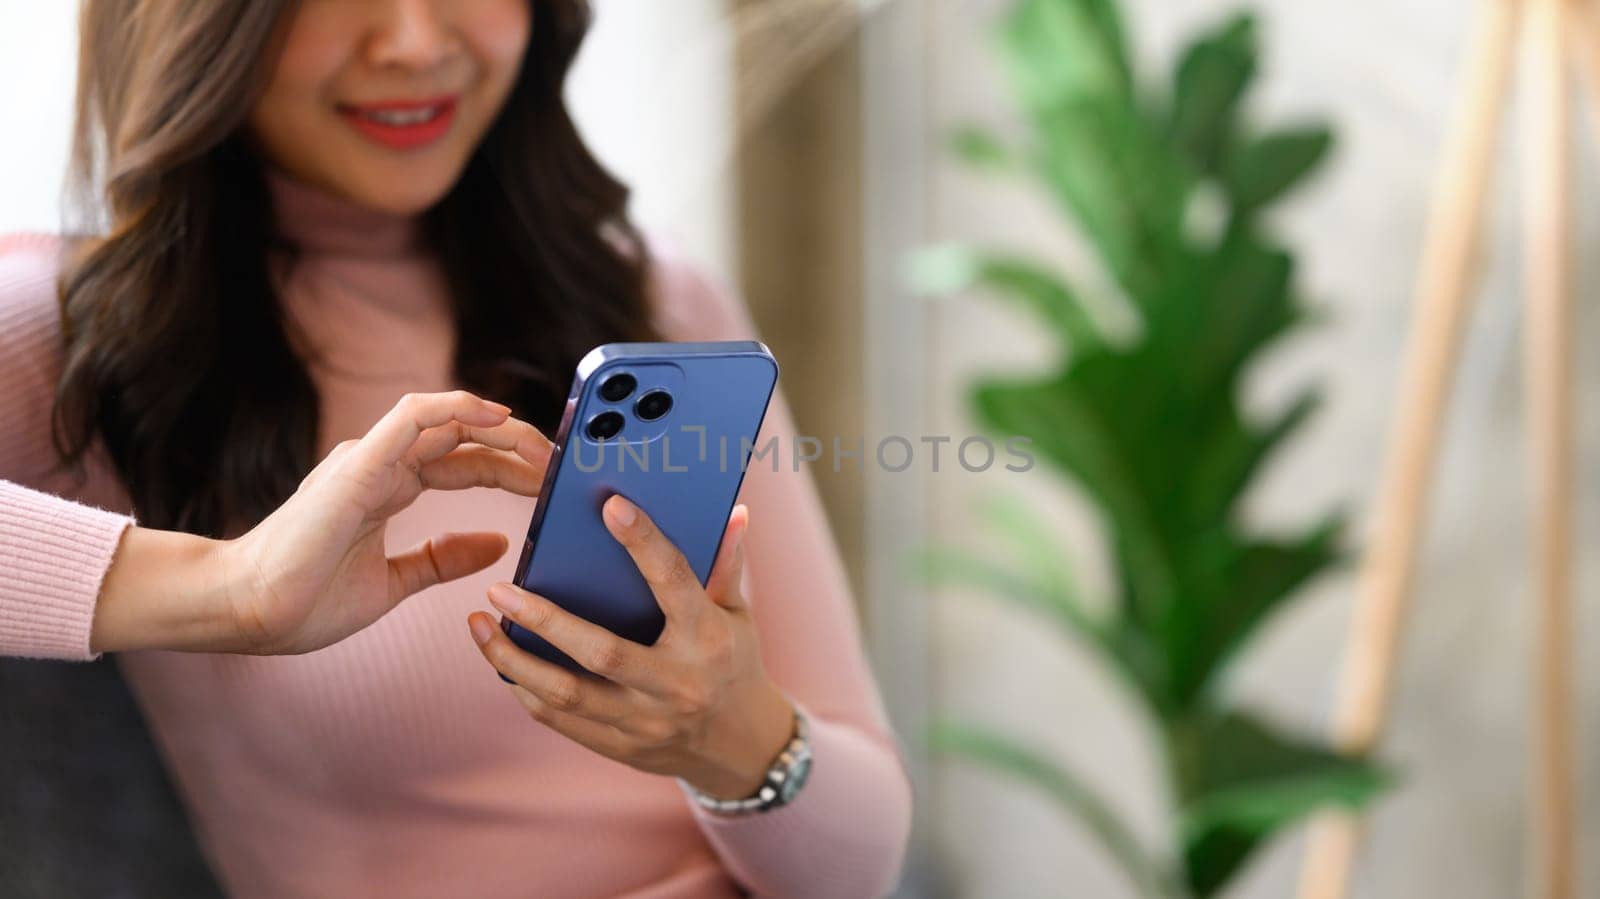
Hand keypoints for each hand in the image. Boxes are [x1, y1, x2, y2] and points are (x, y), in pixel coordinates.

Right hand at [215, 390, 551, 653]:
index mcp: (388, 489)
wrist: (246, 613)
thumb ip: (440, 560)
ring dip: (503, 427)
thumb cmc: (303, 602)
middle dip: (520, 447)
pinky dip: (458, 407)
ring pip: (448, 418)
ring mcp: (370, 459)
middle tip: (565, 465)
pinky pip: (413, 415)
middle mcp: (382, 465)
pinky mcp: (359, 463)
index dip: (512, 469)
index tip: (552, 484)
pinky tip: (497, 416)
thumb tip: (497, 545)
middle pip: (467, 439)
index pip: (466, 464)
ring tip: (546, 448)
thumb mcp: (392, 583)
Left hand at [468, 496, 795, 798]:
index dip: (644, 543)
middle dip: (544, 620)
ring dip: (514, 662)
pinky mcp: (622, 747)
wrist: (742, 747)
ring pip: (567, 694)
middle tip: (498, 591)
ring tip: (478, 627)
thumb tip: (735, 512)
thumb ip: (727, 565)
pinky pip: (561, 720)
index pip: (674, 582)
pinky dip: (526, 690)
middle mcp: (677, 684)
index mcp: (708, 639)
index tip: (611, 506)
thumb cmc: (734, 663)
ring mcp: (646, 722)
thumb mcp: (739, 614)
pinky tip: (501, 663)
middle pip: (601, 652)